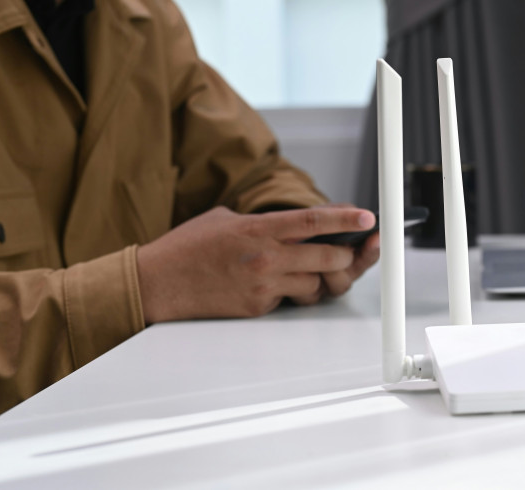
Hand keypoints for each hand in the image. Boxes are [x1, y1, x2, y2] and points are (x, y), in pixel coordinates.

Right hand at [136, 206, 375, 322]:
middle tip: (347, 251)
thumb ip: (263, 222)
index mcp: (259, 229)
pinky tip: (273, 284)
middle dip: (343, 256)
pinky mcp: (258, 307)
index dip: (346, 218)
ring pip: (314, 284)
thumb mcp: (226, 219)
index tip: (367, 217)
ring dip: (317, 278)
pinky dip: (289, 293)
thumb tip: (293, 226)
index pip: (314, 221)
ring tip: (303, 269)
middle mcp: (265, 257)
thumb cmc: (187, 248)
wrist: (157, 284)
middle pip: (326, 257)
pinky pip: (289, 300)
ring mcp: (263, 285)